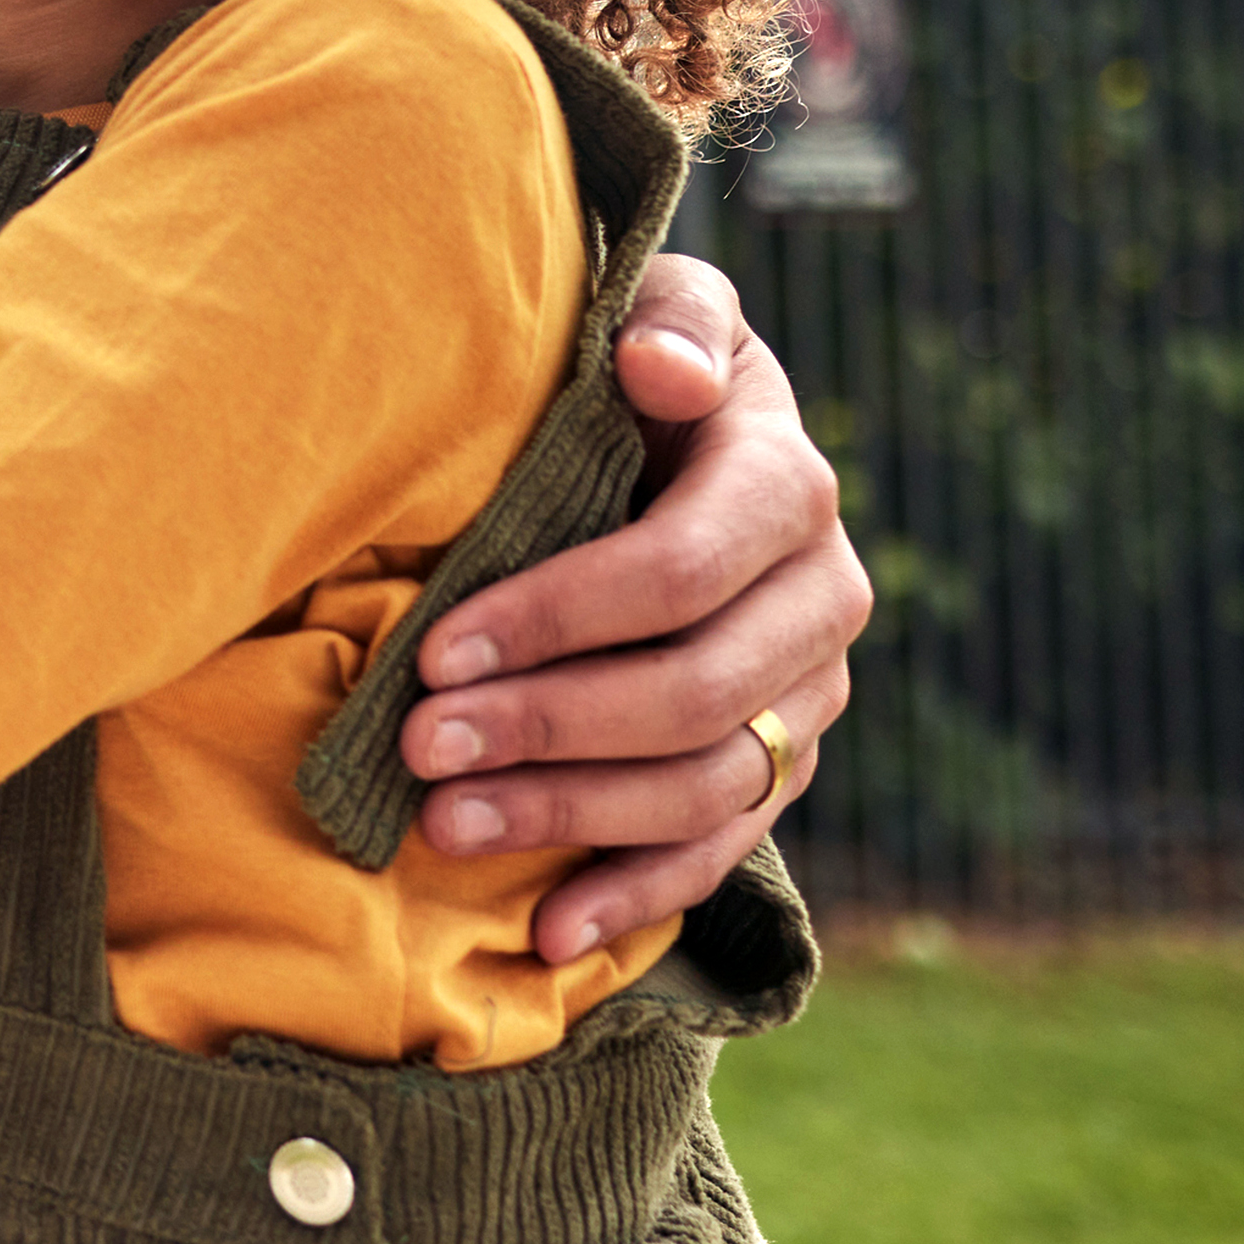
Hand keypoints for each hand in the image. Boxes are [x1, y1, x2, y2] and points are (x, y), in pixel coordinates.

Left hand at [408, 252, 865, 961]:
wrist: (681, 439)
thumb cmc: (636, 369)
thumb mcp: (657, 314)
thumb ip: (669, 324)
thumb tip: (657, 370)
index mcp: (786, 487)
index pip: (679, 572)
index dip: (558, 617)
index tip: (438, 650)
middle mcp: (822, 600)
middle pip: (691, 693)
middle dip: (546, 727)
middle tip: (420, 750)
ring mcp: (807, 695)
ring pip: (705, 783)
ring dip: (571, 815)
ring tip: (444, 824)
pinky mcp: (778, 762)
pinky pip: (723, 849)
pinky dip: (636, 895)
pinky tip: (547, 930)